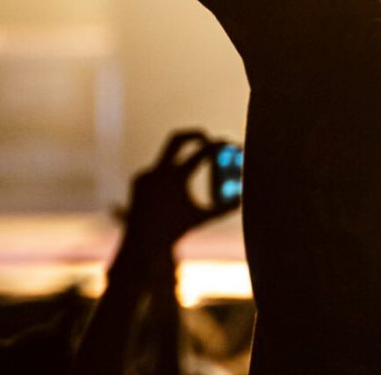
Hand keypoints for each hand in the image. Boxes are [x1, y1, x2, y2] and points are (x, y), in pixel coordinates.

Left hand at [118, 129, 234, 259]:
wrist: (143, 245)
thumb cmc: (176, 230)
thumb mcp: (202, 217)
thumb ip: (223, 208)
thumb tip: (243, 199)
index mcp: (176, 178)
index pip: (201, 154)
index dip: (217, 146)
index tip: (227, 143)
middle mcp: (157, 172)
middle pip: (177, 139)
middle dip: (194, 134)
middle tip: (207, 138)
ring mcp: (145, 174)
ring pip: (168, 162)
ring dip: (178, 171)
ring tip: (176, 198)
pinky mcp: (137, 179)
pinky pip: (156, 173)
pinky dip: (166, 180)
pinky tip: (162, 202)